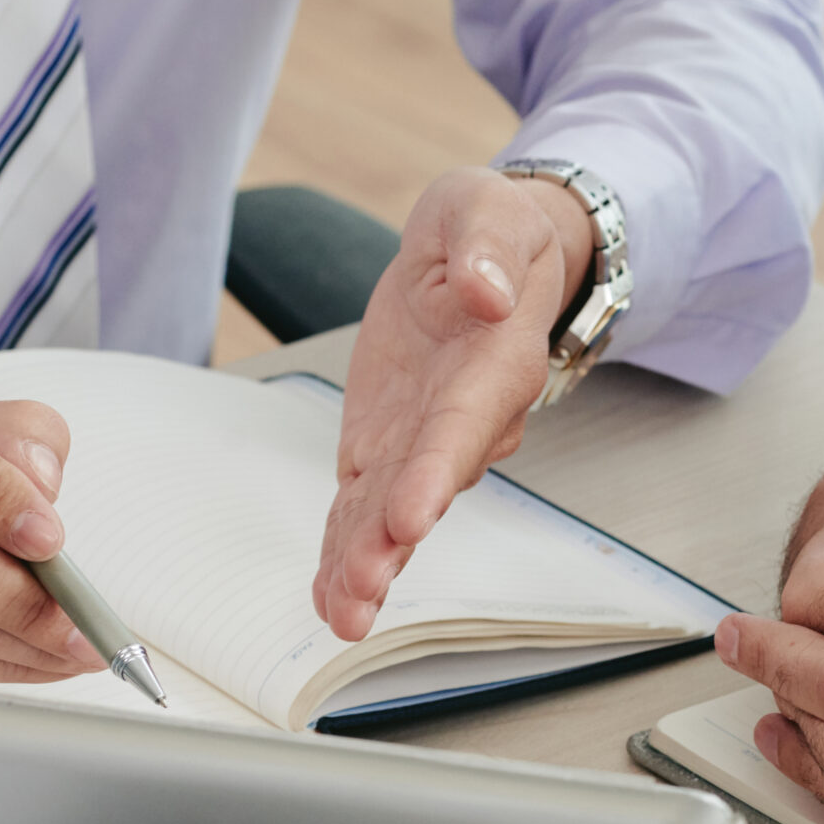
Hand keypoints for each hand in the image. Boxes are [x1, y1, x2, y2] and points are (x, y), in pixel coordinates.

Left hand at [314, 166, 595, 639]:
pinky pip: (363, 507)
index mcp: (494, 364)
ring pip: (390, 513)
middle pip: (424, 490)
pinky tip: (329, 597)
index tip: (408, 517)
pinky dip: (344, 551)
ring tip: (341, 613)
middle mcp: (463, 421)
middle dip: (390, 544)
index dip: (434, 475)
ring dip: (365, 564)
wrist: (483, 259)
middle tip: (361, 591)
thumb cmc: (494, 232)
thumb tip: (484, 291)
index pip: (462, 427)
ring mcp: (422, 442)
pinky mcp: (386, 447)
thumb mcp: (491, 209)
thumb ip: (489, 246)